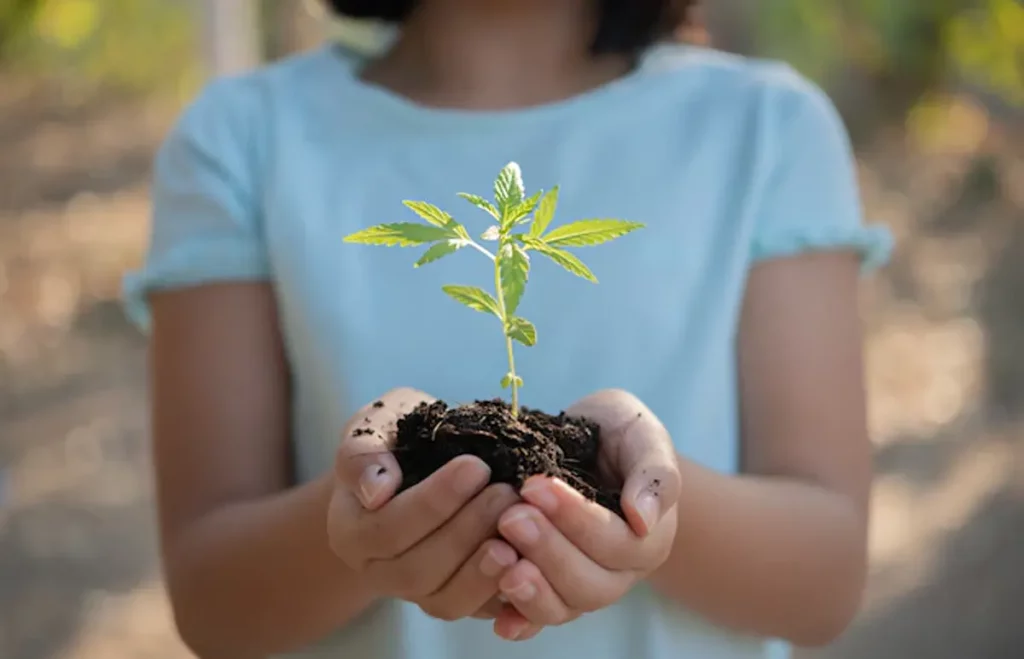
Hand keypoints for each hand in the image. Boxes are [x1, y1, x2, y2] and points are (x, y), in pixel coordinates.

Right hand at [328, 388, 520, 621]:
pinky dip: (504, 588)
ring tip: (519, 525)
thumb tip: (377, 490)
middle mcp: (378, 572)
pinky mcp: (454, 600)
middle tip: (506, 492)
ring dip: (485, 566)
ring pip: (446, 600)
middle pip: (417, 569)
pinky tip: (528, 555)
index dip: (434, 501)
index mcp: (350, 530)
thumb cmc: (396, 441)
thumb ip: (365, 452)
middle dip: (466, 531)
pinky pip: (477, 610)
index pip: (387, 528)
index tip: (476, 466)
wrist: (415, 468)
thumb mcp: (374, 428)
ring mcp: (416, 593)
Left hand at [492, 389, 681, 639]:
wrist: (589, 440)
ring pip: (564, 606)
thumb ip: (654, 472)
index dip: (577, 520)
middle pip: (590, 584)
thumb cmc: (617, 434)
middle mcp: (619, 572)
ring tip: (498, 558)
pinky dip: (521, 621)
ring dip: (532, 589)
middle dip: (548, 551)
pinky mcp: (550, 590)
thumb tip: (644, 518)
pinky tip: (500, 619)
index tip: (536, 486)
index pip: (618, 544)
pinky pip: (538, 617)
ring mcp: (583, 585)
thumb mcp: (641, 434)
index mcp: (648, 538)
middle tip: (510, 517)